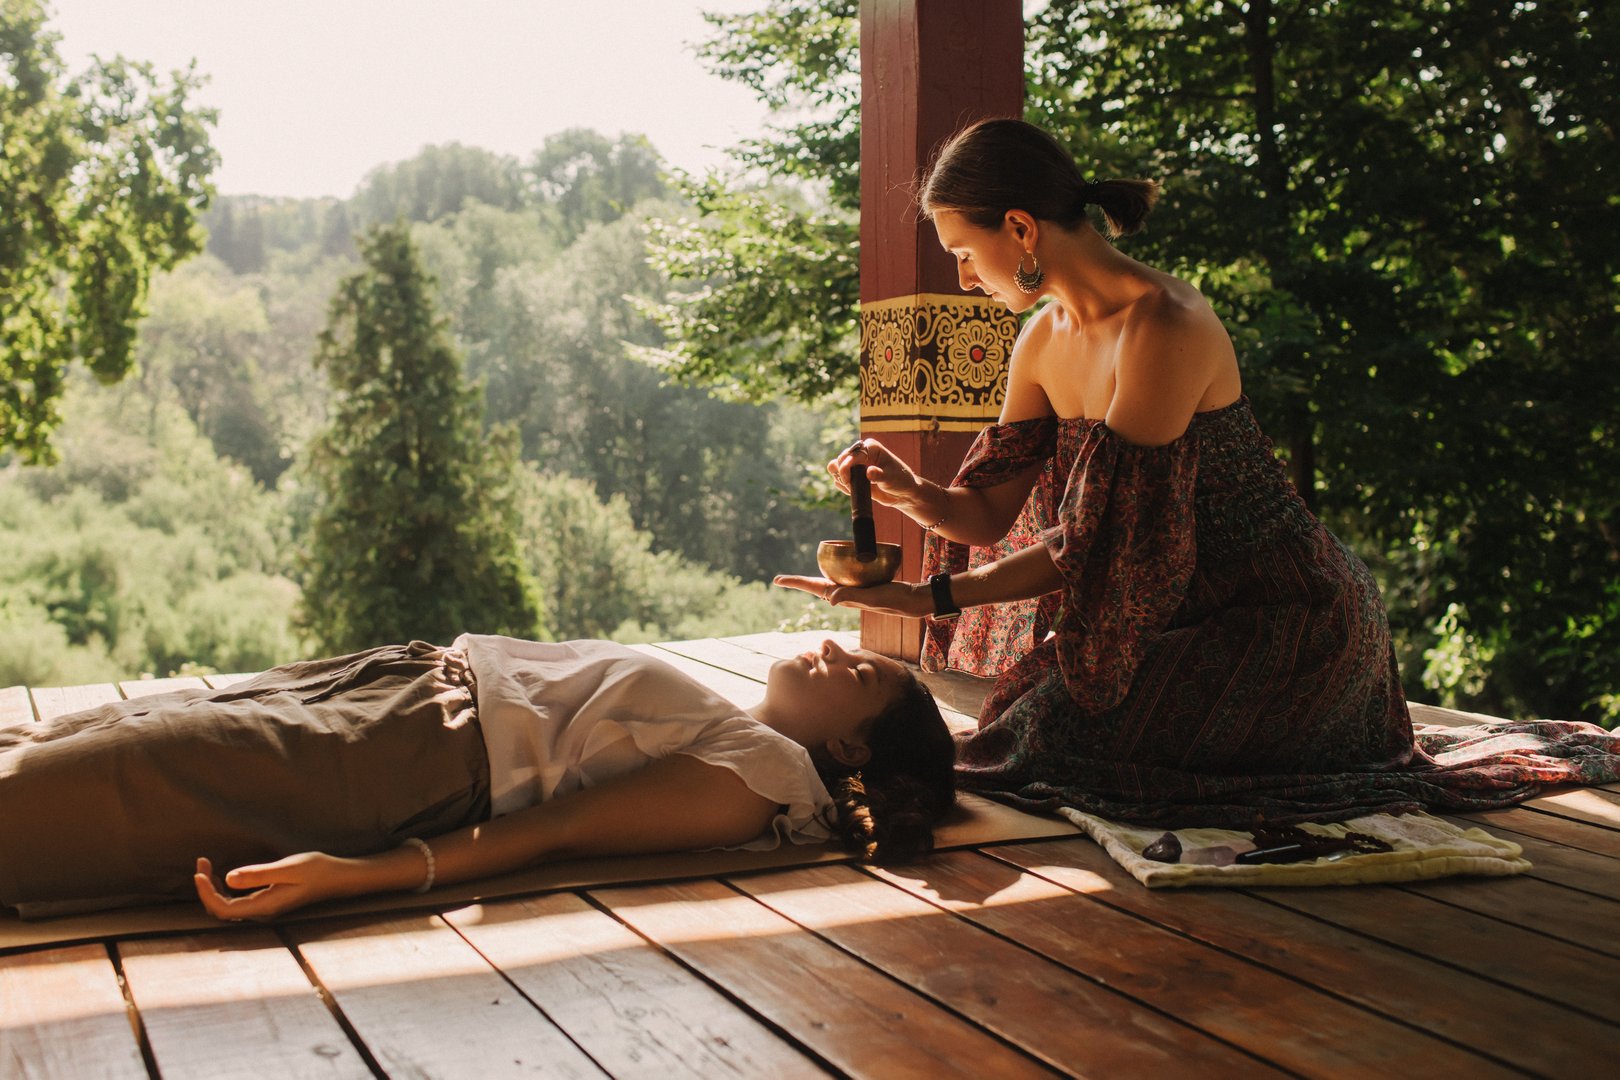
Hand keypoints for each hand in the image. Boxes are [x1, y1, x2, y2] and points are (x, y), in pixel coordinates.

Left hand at [193, 852, 352, 920]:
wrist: (339, 878)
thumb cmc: (318, 870)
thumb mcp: (289, 868)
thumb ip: (258, 874)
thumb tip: (228, 879)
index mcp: (265, 906)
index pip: (223, 909)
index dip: (206, 893)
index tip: (199, 872)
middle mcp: (262, 911)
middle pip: (220, 910)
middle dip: (205, 888)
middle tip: (201, 862)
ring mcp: (264, 908)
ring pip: (226, 906)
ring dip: (213, 888)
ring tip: (206, 866)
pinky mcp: (267, 901)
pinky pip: (236, 901)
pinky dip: (224, 888)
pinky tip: (224, 875)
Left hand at [773, 575, 933, 617]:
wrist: (911, 601)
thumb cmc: (893, 600)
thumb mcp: (872, 597)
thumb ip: (852, 597)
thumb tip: (829, 599)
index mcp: (842, 596)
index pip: (813, 588)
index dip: (795, 583)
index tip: (777, 579)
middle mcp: (844, 594)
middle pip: (815, 585)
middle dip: (798, 582)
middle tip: (779, 579)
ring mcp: (853, 590)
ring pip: (828, 582)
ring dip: (813, 580)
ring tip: (798, 579)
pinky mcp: (862, 585)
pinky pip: (844, 577)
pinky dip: (835, 571)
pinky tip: (834, 567)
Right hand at [830, 438, 927, 513]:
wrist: (903, 493)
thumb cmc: (901, 481)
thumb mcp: (891, 478)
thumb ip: (879, 475)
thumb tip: (869, 471)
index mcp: (870, 447)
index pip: (851, 454)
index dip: (845, 467)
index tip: (847, 481)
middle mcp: (861, 453)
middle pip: (839, 459)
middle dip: (841, 473)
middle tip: (850, 485)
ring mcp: (856, 465)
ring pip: (835, 467)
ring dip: (840, 479)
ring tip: (852, 487)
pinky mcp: (854, 476)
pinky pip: (839, 480)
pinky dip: (843, 486)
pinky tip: (854, 491)